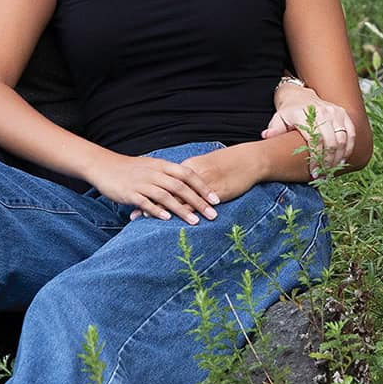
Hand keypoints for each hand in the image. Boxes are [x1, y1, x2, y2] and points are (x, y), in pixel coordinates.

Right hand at [91, 152, 220, 224]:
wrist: (103, 166)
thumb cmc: (129, 168)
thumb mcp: (151, 166)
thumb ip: (168, 174)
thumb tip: (187, 183)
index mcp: (161, 165)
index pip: (187, 174)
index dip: (203, 187)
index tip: (216, 200)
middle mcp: (154, 173)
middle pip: (181, 187)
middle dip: (199, 201)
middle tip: (213, 215)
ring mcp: (141, 183)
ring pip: (166, 196)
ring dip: (182, 209)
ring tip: (195, 221)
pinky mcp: (129, 193)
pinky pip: (146, 202)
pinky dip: (157, 211)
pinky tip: (167, 220)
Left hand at [124, 146, 264, 221]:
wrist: (249, 161)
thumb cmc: (227, 165)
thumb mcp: (204, 166)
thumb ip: (188, 174)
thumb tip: (175, 183)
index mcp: (188, 167)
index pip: (162, 180)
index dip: (148, 190)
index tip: (133, 198)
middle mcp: (191, 175)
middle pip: (165, 189)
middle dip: (148, 202)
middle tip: (132, 213)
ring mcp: (202, 184)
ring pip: (177, 198)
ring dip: (160, 210)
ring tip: (144, 221)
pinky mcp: (214, 193)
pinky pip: (195, 205)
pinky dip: (182, 214)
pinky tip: (172, 222)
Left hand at [263, 86, 353, 173]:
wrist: (298, 96)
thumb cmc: (287, 113)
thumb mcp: (277, 120)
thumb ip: (274, 129)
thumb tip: (267, 136)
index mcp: (303, 114)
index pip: (314, 140)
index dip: (315, 158)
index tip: (314, 172)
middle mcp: (321, 111)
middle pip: (331, 141)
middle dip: (328, 161)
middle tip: (324, 174)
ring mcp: (334, 111)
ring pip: (343, 139)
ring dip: (339, 157)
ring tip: (332, 169)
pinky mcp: (342, 113)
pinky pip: (351, 133)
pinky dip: (348, 148)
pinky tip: (342, 160)